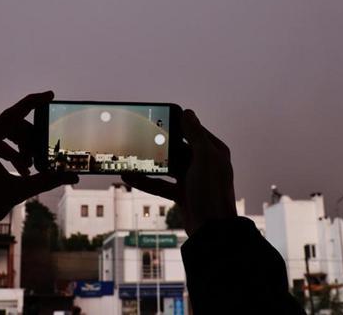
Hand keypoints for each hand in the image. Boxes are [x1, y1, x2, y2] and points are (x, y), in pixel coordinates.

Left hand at [0, 92, 78, 239]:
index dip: (33, 103)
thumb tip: (72, 176)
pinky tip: (20, 169)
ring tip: (31, 166)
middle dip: (30, 138)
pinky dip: (8, 152)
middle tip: (43, 155)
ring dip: (20, 147)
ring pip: (2, 134)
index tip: (50, 95)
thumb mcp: (17, 192)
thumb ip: (47, 180)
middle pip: (9, 125)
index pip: (13, 114)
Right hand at [122, 110, 235, 234]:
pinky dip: (146, 181)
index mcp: (213, 151)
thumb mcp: (204, 158)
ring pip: (166, 167)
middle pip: (176, 148)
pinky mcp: (182, 194)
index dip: (175, 123)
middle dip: (157, 145)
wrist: (212, 230)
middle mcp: (203, 163)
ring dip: (148, 164)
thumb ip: (195, 134)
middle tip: (137, 137)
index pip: (192, 130)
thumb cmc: (212, 192)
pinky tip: (129, 177)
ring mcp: (192, 179)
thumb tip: (187, 112)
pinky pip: (160, 184)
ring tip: (129, 159)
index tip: (156, 116)